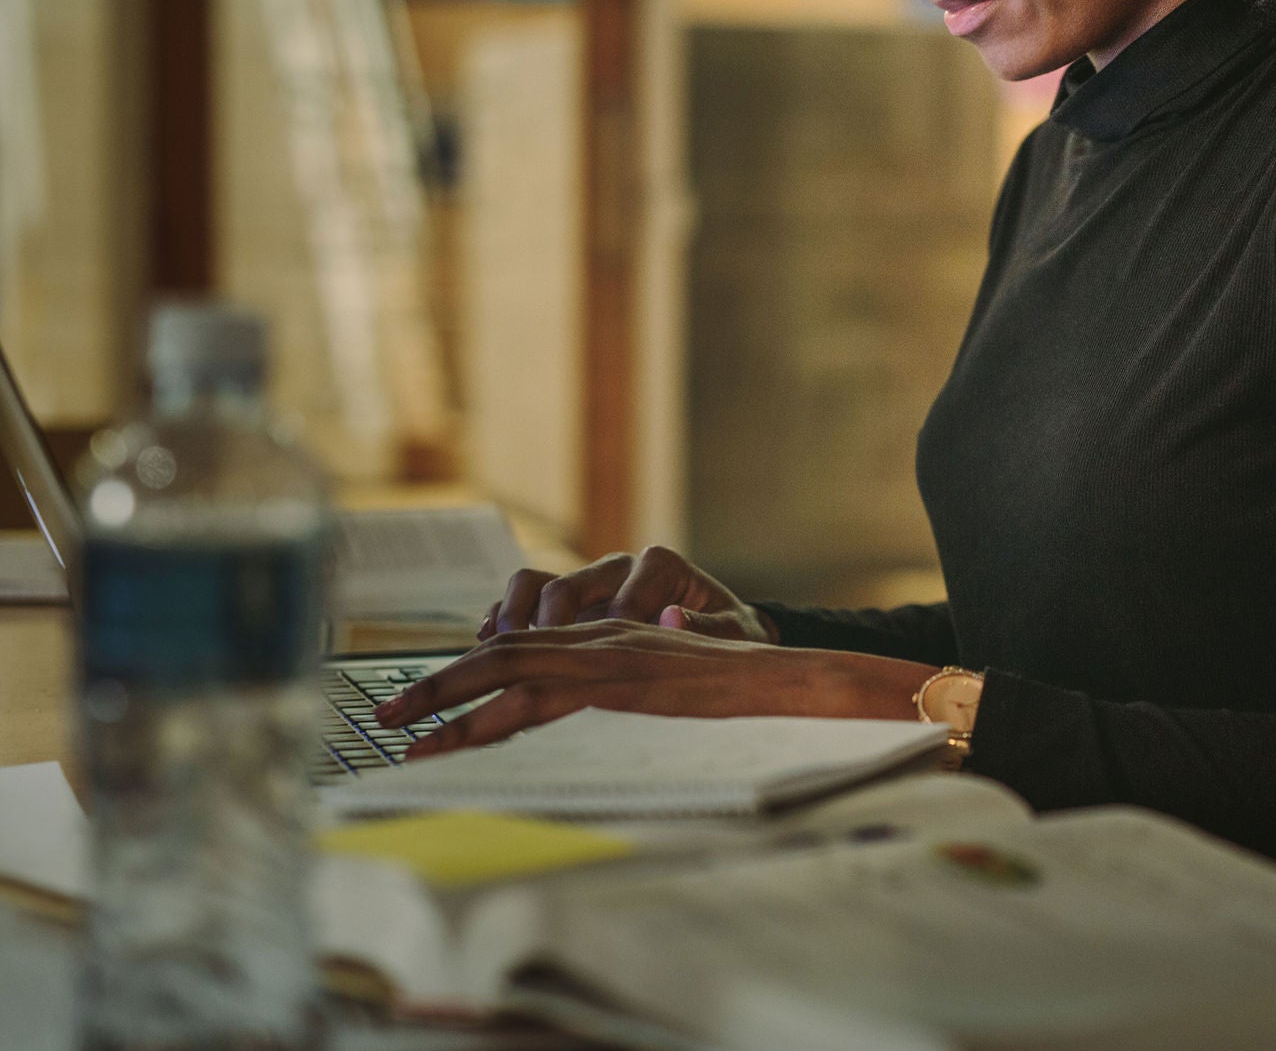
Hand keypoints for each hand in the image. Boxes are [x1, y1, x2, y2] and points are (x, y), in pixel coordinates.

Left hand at [375, 621, 933, 760]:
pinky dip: (499, 712)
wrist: (788, 675)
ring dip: (452, 701)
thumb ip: (631, 680)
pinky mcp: (622, 677)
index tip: (424, 704)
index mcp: (608, 641)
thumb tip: (595, 695)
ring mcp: (609, 656)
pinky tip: (466, 735)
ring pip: (512, 668)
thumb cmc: (738, 686)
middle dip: (438, 686)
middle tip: (385, 717)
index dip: (469, 675)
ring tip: (407, 737)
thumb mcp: (672, 683)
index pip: (523, 651)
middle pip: (502, 653)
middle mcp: (600, 640)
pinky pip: (547, 692)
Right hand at [478, 546, 777, 642]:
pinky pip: (525, 598)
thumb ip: (707, 627)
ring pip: (535, 582)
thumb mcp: (734, 633)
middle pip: (567, 584)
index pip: (623, 596)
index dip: (608, 632)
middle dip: (548, 623)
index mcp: (661, 566)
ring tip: (500, 648)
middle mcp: (620, 567)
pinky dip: (503, 616)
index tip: (602, 664)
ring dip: (515, 614)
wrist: (723, 628)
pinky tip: (487, 642)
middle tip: (536, 659)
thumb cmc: (729, 632)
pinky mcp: (569, 602)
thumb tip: (669, 618)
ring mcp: (590, 583)